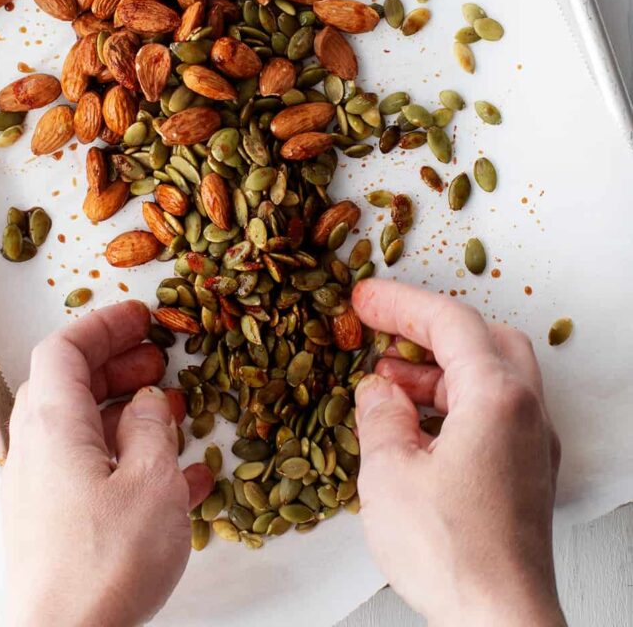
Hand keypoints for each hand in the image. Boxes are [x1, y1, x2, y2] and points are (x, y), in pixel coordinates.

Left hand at [1, 299, 213, 626]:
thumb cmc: (102, 567)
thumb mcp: (150, 480)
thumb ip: (153, 428)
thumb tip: (152, 402)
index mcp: (52, 426)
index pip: (63, 348)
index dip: (102, 324)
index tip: (138, 316)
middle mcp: (37, 452)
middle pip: (70, 385)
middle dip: (117, 364)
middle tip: (157, 357)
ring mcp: (41, 491)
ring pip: (83, 429)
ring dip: (127, 411)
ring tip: (173, 412)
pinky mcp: (54, 526)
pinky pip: (90, 472)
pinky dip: (127, 458)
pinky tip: (176, 476)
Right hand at [352, 279, 564, 626]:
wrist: (499, 623)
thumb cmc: (452, 554)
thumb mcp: (389, 472)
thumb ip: (380, 415)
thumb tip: (376, 390)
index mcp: (497, 397)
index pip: (449, 322)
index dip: (399, 304)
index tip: (362, 299)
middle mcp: (526, 412)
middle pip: (482, 338)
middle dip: (427, 328)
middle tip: (381, 328)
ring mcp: (531, 444)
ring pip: (490, 375)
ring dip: (439, 368)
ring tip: (386, 382)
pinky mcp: (526, 473)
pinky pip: (493, 412)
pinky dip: (454, 401)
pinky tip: (415, 424)